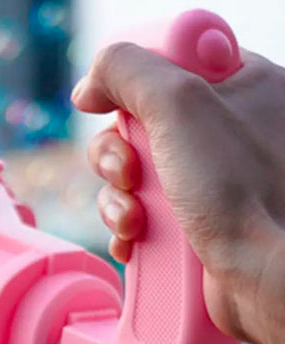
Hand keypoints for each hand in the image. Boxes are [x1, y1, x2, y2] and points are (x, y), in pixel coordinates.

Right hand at [73, 44, 284, 343]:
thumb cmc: (237, 191)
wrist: (260, 274)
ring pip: (134, 178)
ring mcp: (213, 182)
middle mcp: (230, 130)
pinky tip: (134, 241)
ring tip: (134, 221)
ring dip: (116, 200)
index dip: (133, 87)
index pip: (169, 63)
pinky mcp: (196, 226)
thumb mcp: (177, 103)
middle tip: (129, 174)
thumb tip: (88, 84)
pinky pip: (142, 218)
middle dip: (117, 156)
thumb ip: (127, 71)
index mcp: (242, 85)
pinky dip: (128, 230)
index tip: (119, 109)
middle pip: (140, 125)